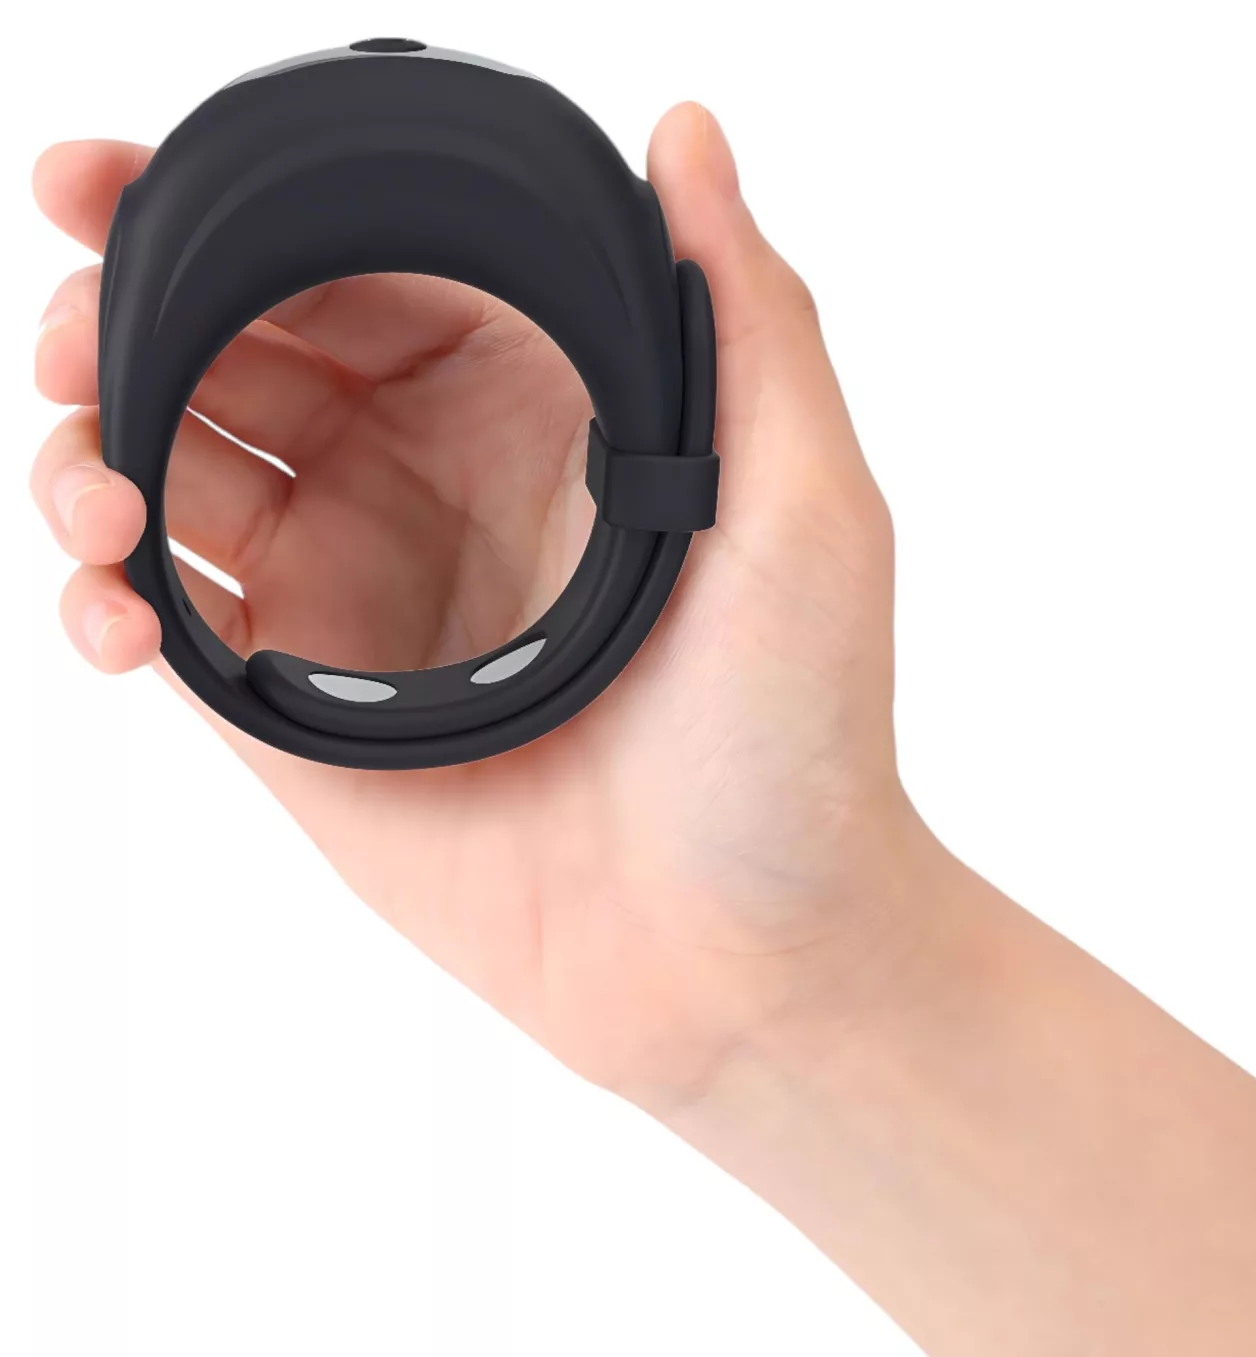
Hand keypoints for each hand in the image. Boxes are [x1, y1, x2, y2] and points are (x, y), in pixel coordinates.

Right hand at [31, 105, 952, 1108]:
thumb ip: (746, 317)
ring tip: (95, 487)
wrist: (745, 953)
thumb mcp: (807, 511)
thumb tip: (688, 130)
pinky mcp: (308, 714)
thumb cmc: (796, 743)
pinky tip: (113, 608)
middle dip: (128, 312)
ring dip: (93, 449)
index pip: (362, 257)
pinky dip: (106, 598)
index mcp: (540, 406)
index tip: (122, 178)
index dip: (243, 205)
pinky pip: (169, 624)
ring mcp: (361, 596)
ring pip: (173, 472)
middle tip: (75, 328)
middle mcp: (435, 482)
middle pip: (238, 346)